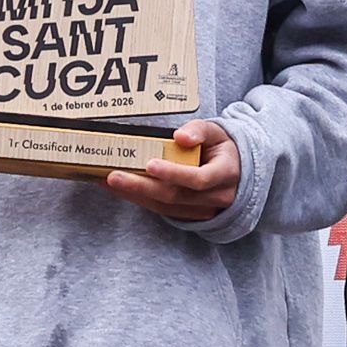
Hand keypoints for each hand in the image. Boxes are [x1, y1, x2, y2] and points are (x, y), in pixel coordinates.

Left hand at [97, 121, 243, 224]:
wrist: (237, 171)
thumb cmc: (223, 148)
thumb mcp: (217, 132)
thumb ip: (200, 130)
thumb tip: (180, 136)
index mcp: (226, 174)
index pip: (199, 179)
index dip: (174, 174)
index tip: (150, 165)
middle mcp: (216, 197)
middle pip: (175, 196)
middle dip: (141, 187)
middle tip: (113, 176)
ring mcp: (203, 210)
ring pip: (165, 206)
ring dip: (134, 195)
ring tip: (108, 181)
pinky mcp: (189, 215)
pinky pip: (162, 210)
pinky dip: (140, 199)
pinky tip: (121, 189)